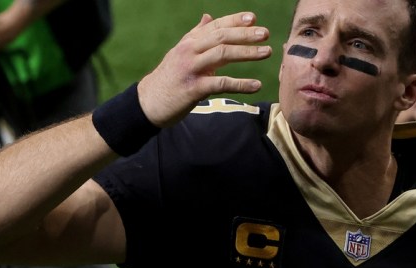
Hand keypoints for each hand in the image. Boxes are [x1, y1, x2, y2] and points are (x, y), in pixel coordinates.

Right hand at [138, 12, 271, 127]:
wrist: (148, 102)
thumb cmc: (168, 78)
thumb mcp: (180, 53)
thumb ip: (196, 35)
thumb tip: (207, 17)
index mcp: (189, 42)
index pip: (215, 26)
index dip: (235, 20)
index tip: (253, 18)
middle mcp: (190, 51)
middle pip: (221, 37)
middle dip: (245, 34)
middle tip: (265, 33)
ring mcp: (191, 69)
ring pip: (223, 55)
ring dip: (247, 53)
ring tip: (266, 52)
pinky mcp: (194, 89)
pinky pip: (221, 83)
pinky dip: (241, 84)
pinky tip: (256, 85)